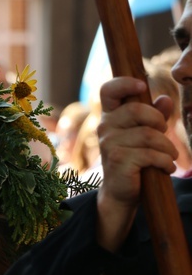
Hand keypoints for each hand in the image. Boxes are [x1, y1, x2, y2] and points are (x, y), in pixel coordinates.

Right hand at [96, 77, 177, 250]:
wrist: (122, 191)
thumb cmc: (135, 159)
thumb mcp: (146, 134)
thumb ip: (155, 116)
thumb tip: (165, 99)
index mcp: (110, 116)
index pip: (108, 91)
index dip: (123, 84)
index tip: (141, 87)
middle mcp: (105, 127)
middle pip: (135, 110)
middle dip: (158, 121)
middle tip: (164, 134)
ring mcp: (109, 144)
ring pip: (148, 135)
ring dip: (167, 148)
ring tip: (169, 157)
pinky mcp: (118, 160)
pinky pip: (150, 154)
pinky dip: (165, 161)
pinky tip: (166, 168)